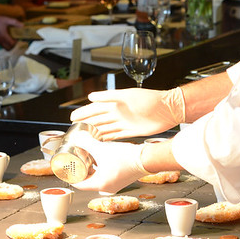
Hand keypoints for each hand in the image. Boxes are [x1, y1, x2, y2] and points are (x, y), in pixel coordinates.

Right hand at [0, 14, 22, 49]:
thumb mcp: (5, 19)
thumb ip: (15, 22)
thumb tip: (23, 25)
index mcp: (4, 37)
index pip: (13, 44)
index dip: (18, 43)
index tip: (21, 40)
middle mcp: (0, 41)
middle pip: (9, 48)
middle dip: (14, 47)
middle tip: (17, 41)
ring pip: (5, 47)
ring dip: (10, 46)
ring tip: (13, 40)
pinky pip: (1, 45)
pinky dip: (6, 44)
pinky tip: (7, 38)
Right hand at [69, 87, 184, 140]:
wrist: (168, 109)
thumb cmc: (149, 99)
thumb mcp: (128, 95)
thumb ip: (109, 96)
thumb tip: (91, 96)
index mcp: (115, 103)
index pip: (94, 108)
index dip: (83, 113)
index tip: (72, 118)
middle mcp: (118, 113)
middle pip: (98, 120)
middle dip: (86, 125)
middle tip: (74, 131)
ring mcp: (124, 123)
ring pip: (105, 128)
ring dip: (94, 133)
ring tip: (83, 139)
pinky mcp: (131, 131)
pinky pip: (115, 136)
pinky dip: (106, 139)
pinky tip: (99, 142)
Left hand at [70, 131, 147, 193]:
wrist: (146, 158)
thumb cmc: (126, 157)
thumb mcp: (102, 149)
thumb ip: (87, 142)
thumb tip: (77, 137)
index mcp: (99, 185)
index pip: (79, 184)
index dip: (71, 175)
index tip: (67, 167)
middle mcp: (106, 188)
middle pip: (87, 180)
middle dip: (81, 169)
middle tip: (75, 159)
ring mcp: (115, 185)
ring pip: (97, 177)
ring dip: (91, 168)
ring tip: (86, 156)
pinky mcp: (121, 180)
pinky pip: (105, 175)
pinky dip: (100, 168)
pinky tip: (100, 157)